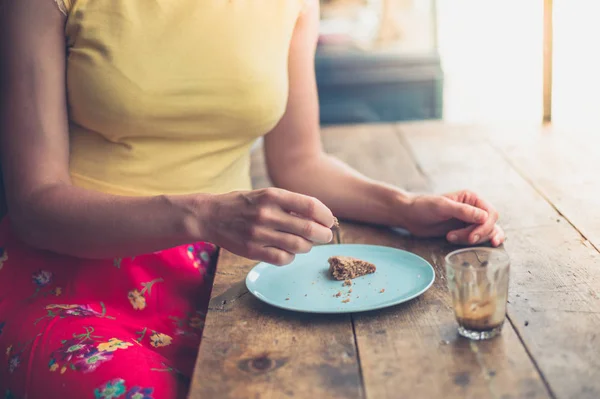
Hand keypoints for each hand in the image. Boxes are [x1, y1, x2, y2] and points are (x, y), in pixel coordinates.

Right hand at [205, 188, 333, 265]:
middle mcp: (267, 213)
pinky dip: (291, 257)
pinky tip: (288, 251)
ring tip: (306, 244)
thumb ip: (290, 203)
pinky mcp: (252, 251)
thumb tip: (321, 217)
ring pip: (299, 246)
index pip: (311, 206)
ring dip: (308, 247)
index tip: (330, 221)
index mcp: (272, 195)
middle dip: (324, 235)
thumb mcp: (266, 194)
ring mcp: (259, 234)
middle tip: (326, 236)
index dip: (326, 216)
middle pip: (309, 229)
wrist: (210, 215)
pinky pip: (283, 259)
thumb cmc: (243, 204)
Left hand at [401, 190, 504, 246]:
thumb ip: (463, 211)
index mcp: (471, 198)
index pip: (490, 214)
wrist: (410, 215)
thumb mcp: (442, 206)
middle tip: (458, 238)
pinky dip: (475, 243)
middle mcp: (474, 209)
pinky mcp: (463, 231)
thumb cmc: (424, 206)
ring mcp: (469, 221)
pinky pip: (477, 238)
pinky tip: (471, 244)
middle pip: (490, 225)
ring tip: (450, 237)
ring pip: (485, 233)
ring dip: (472, 240)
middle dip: (477, 235)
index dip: (485, 227)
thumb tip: (485, 217)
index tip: (472, 237)